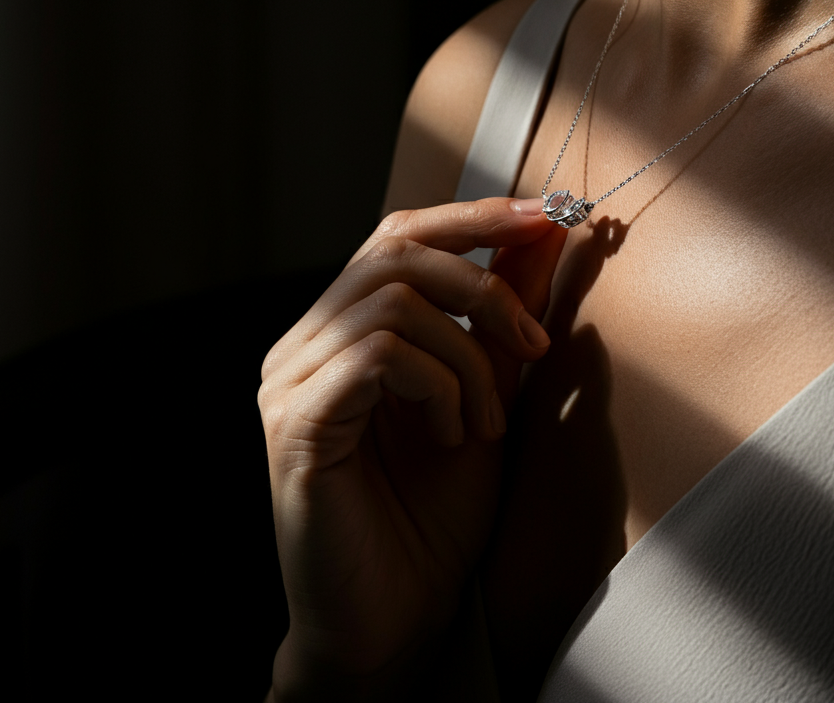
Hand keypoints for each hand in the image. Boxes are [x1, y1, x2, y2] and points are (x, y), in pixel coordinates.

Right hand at [259, 198, 565, 698]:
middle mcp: (306, 343)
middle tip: (533, 342)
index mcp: (344, 330)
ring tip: (485, 422)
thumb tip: (540, 236)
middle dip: (482, 280)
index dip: (471, 215)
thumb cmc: (436, 515)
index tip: (541, 212)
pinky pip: (377, 355)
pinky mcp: (294, 421)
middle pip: (395, 249)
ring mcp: (291, 379)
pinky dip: (437, 385)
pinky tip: (451, 434)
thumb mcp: (488, 397)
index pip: (401, 235)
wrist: (399, 621)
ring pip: (392, 300)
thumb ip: (501, 318)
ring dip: (468, 355)